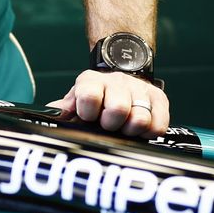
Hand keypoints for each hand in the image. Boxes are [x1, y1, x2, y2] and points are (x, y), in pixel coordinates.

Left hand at [50, 69, 169, 136]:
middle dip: (111, 125)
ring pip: (140, 119)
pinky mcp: (160, 99)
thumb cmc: (96, 97)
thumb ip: (65, 109)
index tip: (89, 117)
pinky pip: (158, 125)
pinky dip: (148, 133)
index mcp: (92, 82)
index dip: (89, 113)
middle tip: (109, 126)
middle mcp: (117, 81)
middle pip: (118, 109)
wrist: (121, 79)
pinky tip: (138, 130)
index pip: (89, 96)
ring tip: (124, 128)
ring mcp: (140, 89)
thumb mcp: (76, 100)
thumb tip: (54, 114)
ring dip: (130, 130)